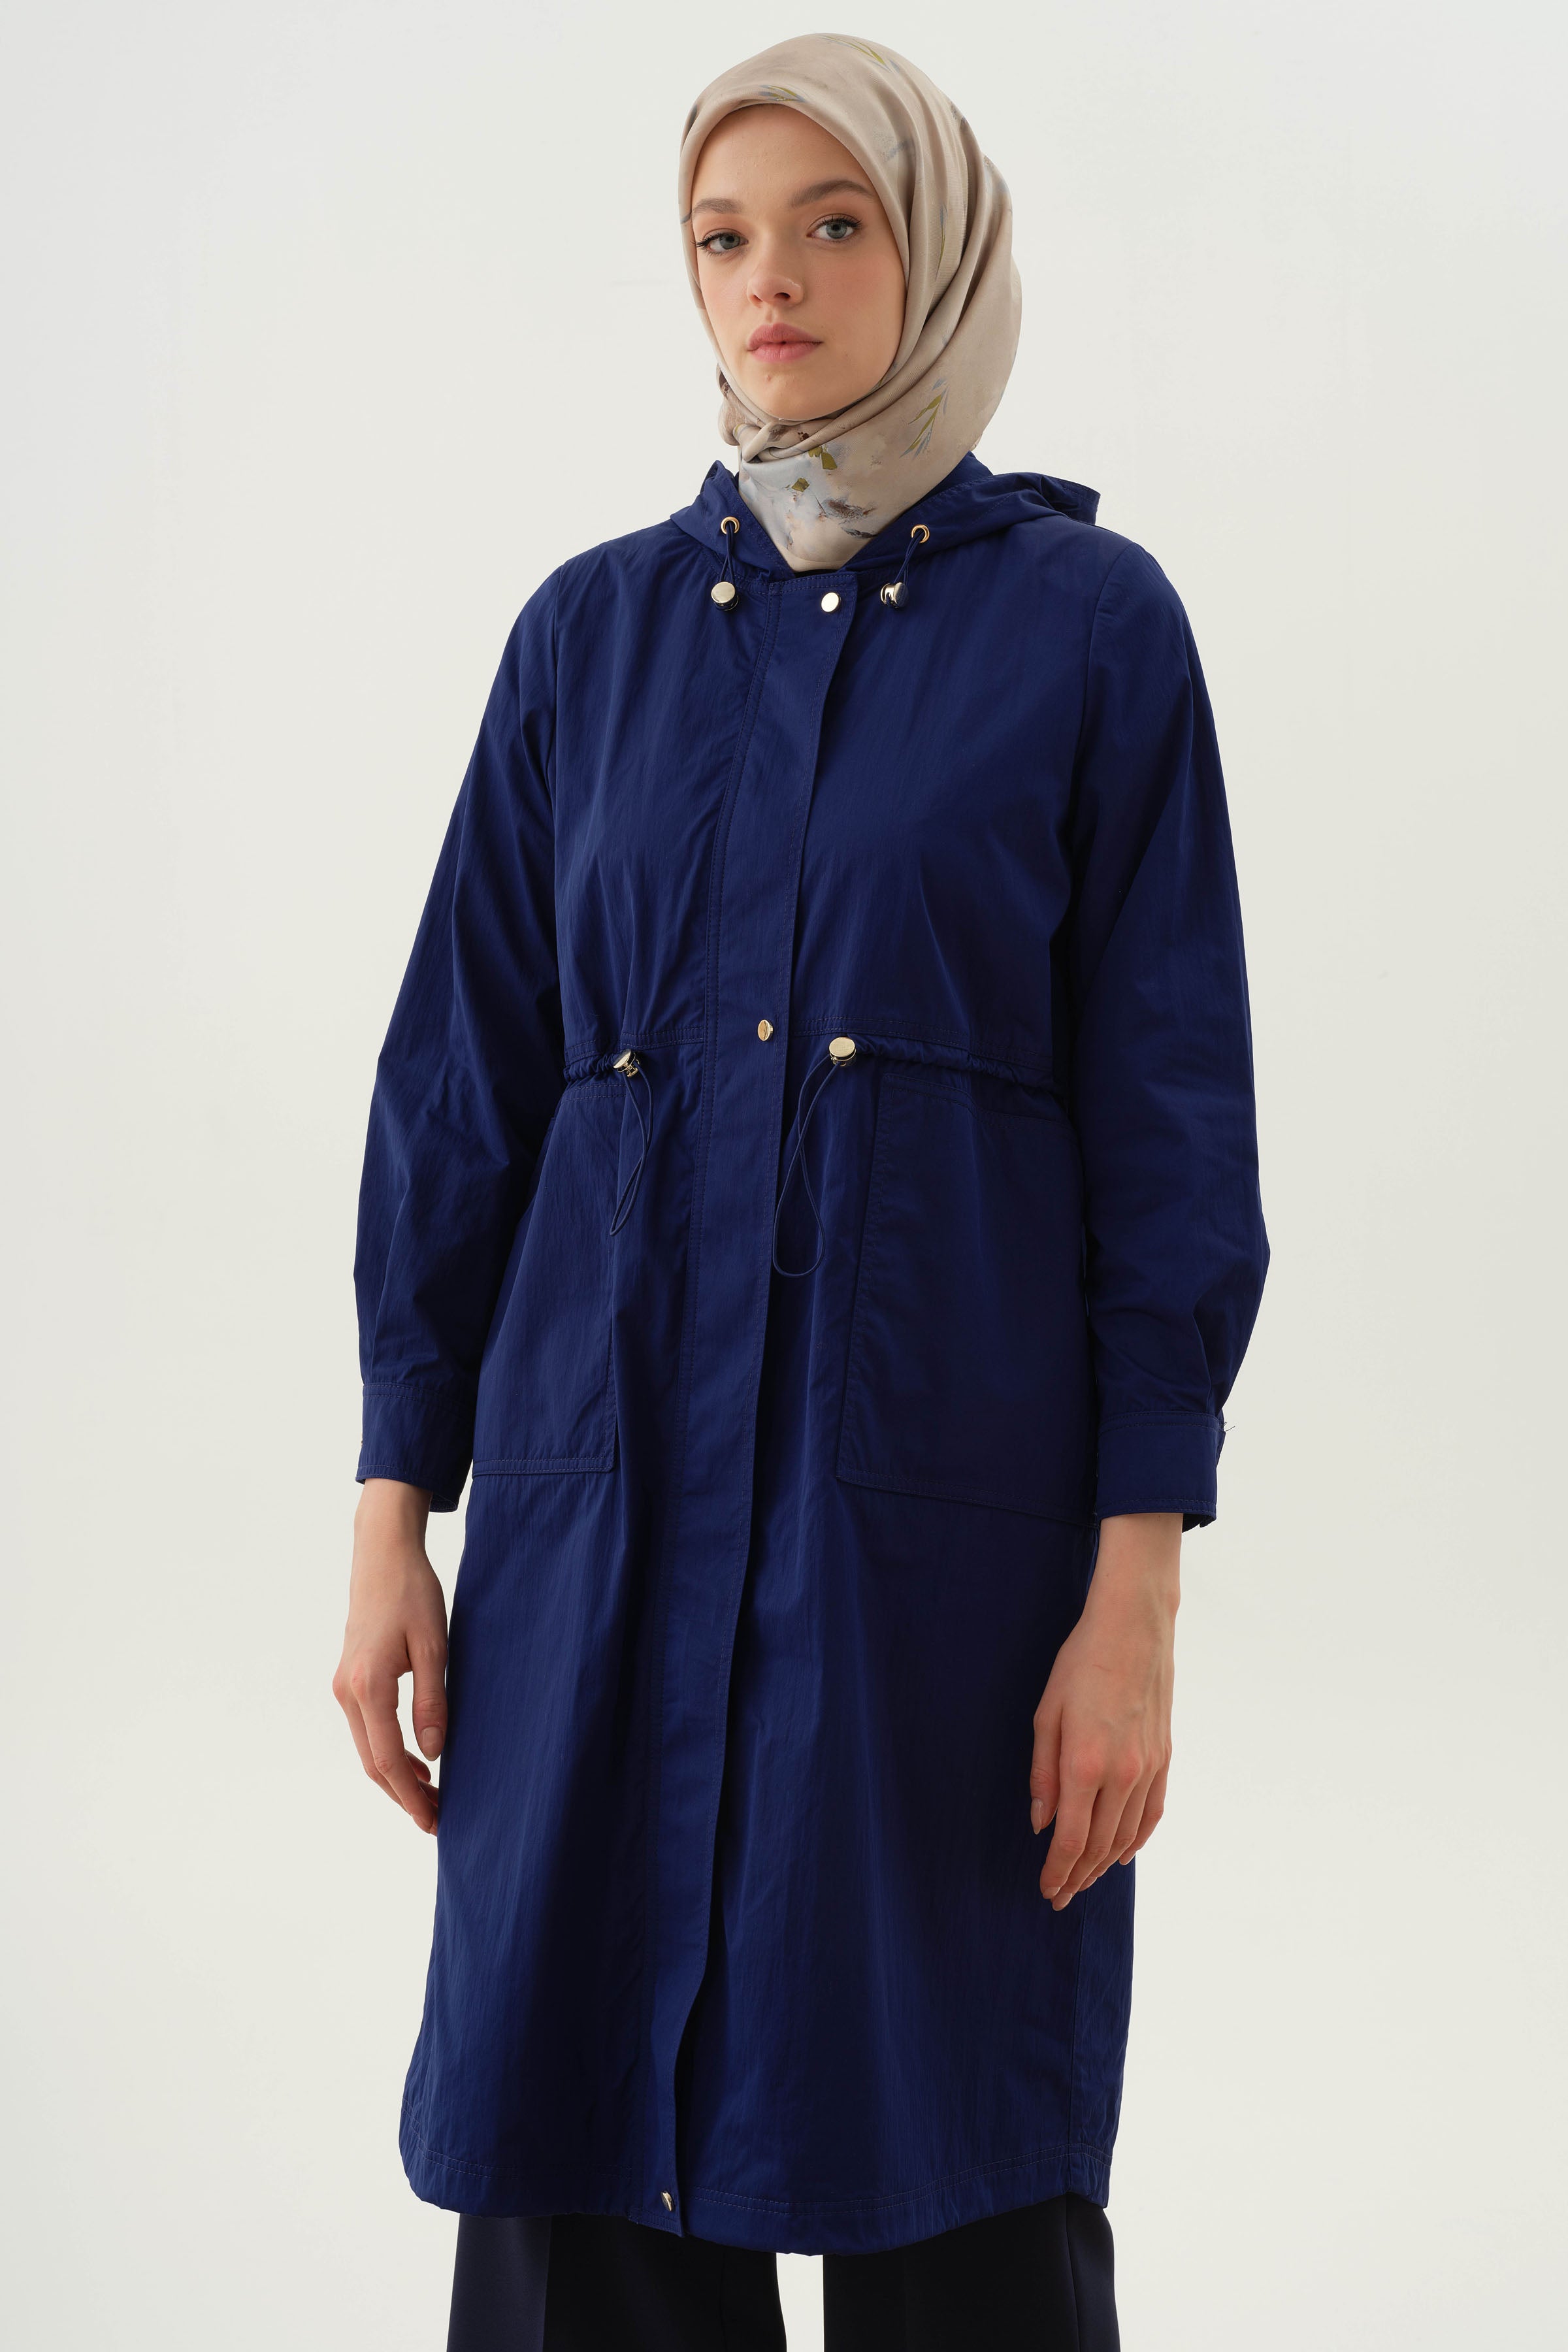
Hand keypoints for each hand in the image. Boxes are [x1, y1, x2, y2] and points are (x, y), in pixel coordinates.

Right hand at [332, 1478, 447, 1833]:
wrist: (382, 1554)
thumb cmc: (413, 1593)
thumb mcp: (434, 1645)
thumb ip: (433, 1700)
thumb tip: (434, 1753)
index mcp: (368, 1686)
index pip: (387, 1760)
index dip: (410, 1796)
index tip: (433, 1821)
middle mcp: (347, 1691)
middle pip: (372, 1762)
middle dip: (403, 1796)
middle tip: (437, 1821)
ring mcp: (344, 1685)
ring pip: (368, 1748)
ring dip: (396, 1776)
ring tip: (432, 1797)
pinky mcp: (349, 1678)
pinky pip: (367, 1728)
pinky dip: (388, 1751)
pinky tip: (417, 1761)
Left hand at [1029, 1512, 1179, 1908]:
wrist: (1134, 1628)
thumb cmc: (1080, 1663)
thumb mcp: (1046, 1713)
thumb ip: (1042, 1773)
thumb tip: (1041, 1822)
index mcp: (1085, 1763)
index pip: (1071, 1840)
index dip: (1058, 1871)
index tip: (1046, 1890)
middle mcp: (1122, 1774)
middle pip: (1099, 1846)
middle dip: (1077, 1877)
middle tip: (1060, 1895)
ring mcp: (1148, 1768)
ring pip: (1126, 1835)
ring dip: (1104, 1864)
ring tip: (1085, 1880)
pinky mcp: (1164, 1758)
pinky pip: (1151, 1813)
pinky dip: (1136, 1839)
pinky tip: (1123, 1853)